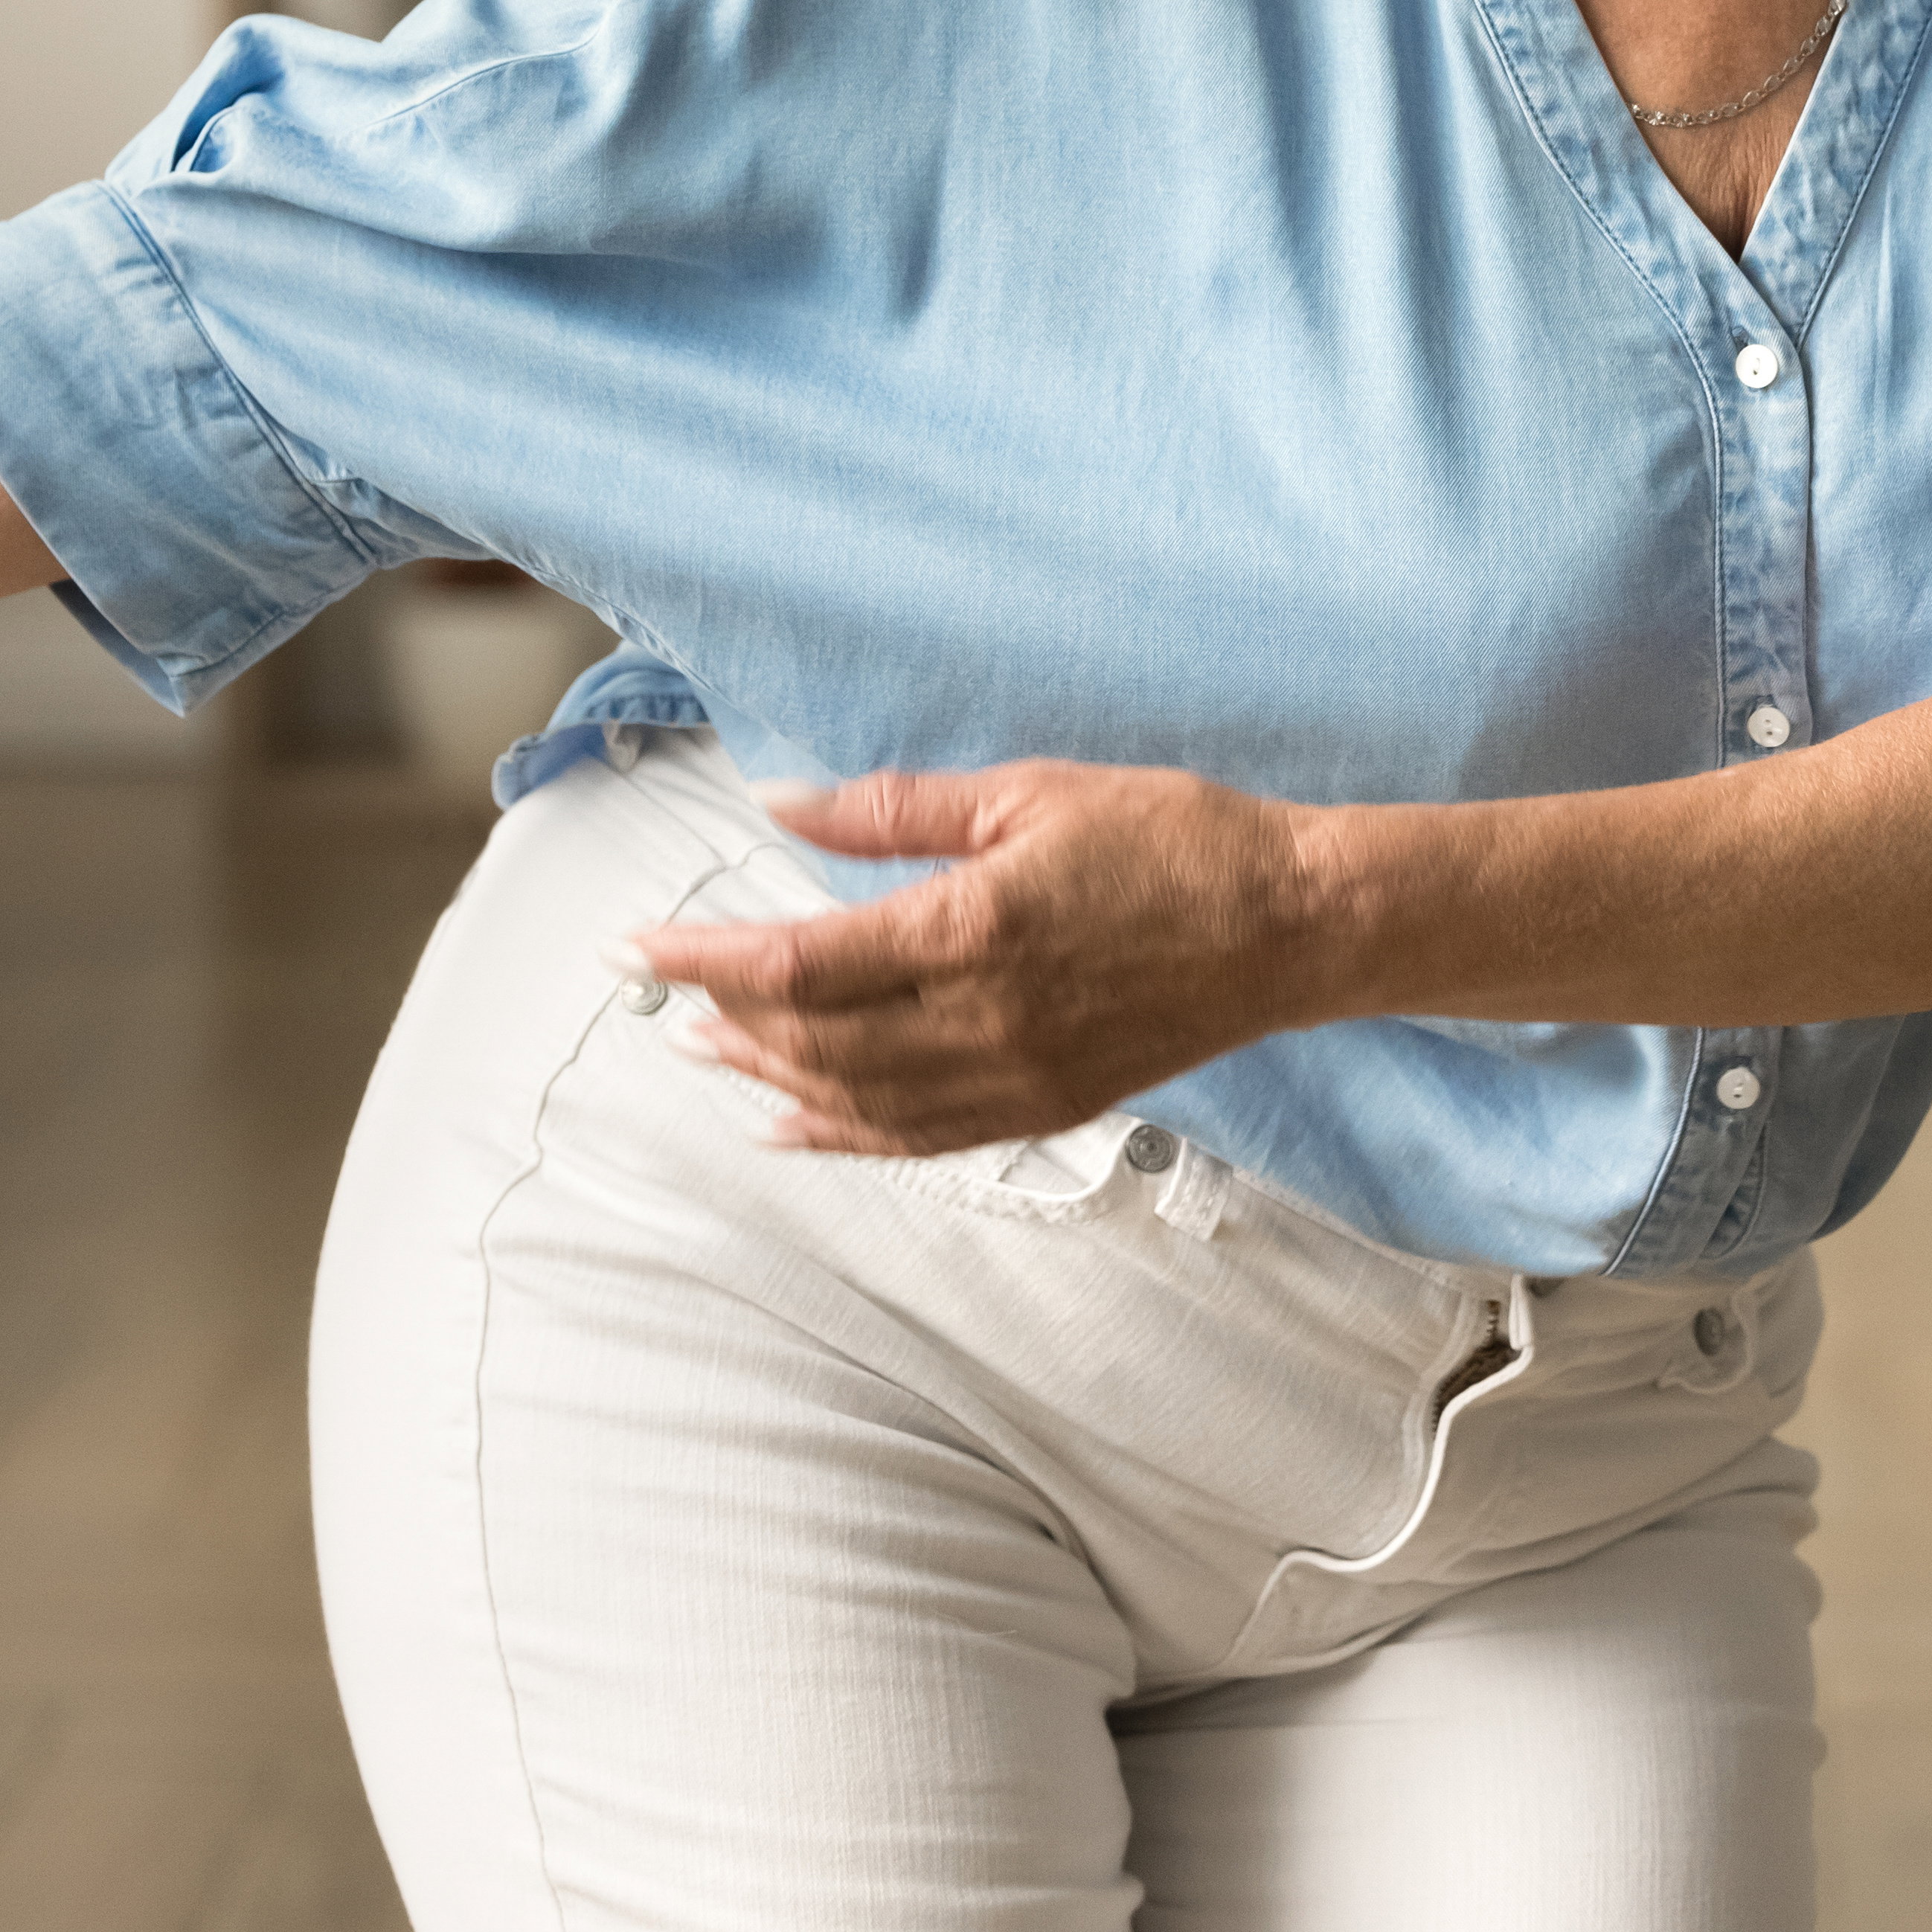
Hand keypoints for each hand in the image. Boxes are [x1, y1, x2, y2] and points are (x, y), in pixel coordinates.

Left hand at [629, 759, 1349, 1157]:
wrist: (1291, 926)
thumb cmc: (1173, 841)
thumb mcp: (1028, 792)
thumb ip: (896, 811)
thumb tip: (786, 804)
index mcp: (972, 928)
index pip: (799, 961)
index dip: (704, 959)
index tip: (640, 946)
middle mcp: (982, 1020)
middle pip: (812, 1040)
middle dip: (724, 1018)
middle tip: (663, 992)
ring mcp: (1013, 1077)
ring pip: (854, 1100)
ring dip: (767, 1078)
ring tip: (706, 1050)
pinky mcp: (1044, 1107)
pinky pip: (917, 1139)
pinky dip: (841, 1136)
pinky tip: (793, 1124)